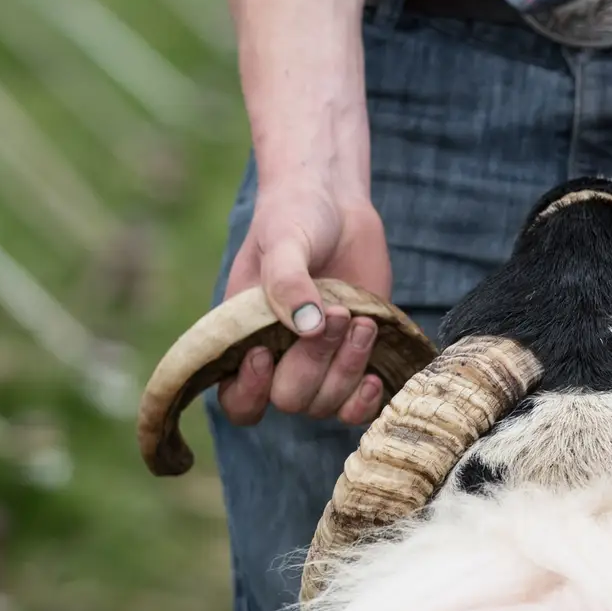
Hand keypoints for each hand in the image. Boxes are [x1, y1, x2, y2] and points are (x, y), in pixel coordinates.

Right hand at [218, 176, 392, 425]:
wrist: (336, 205)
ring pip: (326, 403)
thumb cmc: (295, 216)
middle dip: (313, 362)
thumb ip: (287, 280)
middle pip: (289, 399)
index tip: (265, 352)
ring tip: (363, 322)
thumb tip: (307, 327)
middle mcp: (278, 358)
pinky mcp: (354, 358)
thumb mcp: (284, 240)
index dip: (250, 391)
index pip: (236, 399)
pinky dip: (365, 400)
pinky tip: (375, 375)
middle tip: (338, 314)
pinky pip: (356, 406)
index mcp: (244, 337)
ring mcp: (318, 362)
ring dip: (347, 368)